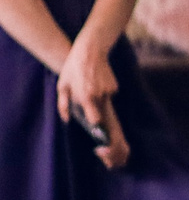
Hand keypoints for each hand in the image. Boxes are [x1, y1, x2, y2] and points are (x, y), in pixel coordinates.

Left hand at [56, 42, 128, 169]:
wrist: (90, 49)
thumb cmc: (73, 68)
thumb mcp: (62, 86)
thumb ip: (63, 105)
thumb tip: (66, 120)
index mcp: (88, 97)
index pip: (97, 119)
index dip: (100, 131)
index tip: (99, 145)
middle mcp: (101, 96)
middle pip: (108, 119)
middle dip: (111, 137)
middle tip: (108, 150)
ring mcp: (109, 91)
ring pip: (105, 107)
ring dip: (99, 109)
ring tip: (91, 96)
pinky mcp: (114, 87)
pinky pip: (107, 97)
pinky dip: (102, 97)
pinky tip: (95, 86)